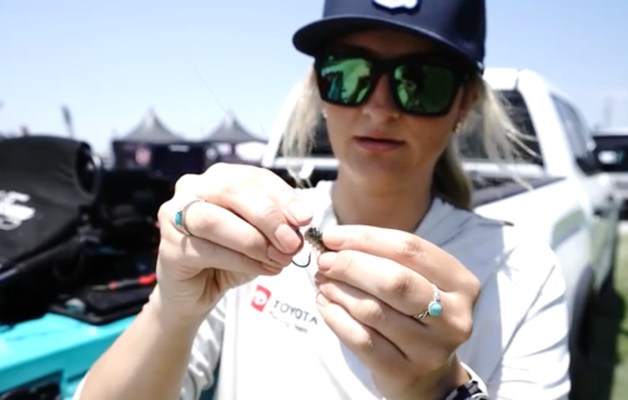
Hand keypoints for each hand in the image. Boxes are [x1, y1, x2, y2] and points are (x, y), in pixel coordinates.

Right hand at [155, 163, 311, 322]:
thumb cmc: (228, 257)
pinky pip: (208, 251)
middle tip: (292, 242)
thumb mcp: (262, 235)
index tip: (305, 218)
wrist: (196, 293)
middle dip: (270, 217)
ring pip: (216, 220)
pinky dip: (241, 260)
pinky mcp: (168, 247)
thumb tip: (300, 219)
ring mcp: (174, 216)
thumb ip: (278, 222)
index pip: (254, 177)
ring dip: (254, 240)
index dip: (283, 196)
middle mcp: (192, 188)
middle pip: (234, 191)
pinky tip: (262, 268)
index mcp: (219, 177)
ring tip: (279, 258)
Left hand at [314, 225, 479, 399]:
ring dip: (338, 290)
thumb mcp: (416, 279)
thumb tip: (334, 241)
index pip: (409, 248)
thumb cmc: (415, 313)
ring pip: (372, 310)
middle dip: (350, 265)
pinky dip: (335, 317)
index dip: (365, 238)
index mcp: (461, 283)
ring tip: (323, 282)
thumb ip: (384, 256)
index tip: (332, 236)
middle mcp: (452, 317)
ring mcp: (430, 349)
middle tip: (325, 261)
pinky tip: (325, 305)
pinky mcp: (404, 372)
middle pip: (394, 280)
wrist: (429, 374)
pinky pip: (360, 339)